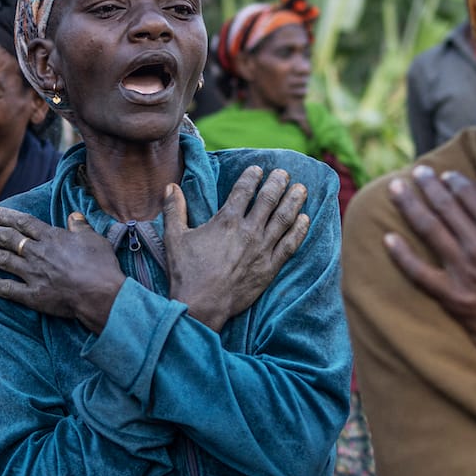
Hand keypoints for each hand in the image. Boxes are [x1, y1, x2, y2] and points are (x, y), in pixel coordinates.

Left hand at [0, 208, 125, 331]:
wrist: (101, 293)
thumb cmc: (101, 265)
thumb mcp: (93, 239)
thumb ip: (80, 226)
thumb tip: (73, 215)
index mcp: (52, 237)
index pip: (24, 223)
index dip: (8, 217)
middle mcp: (37, 253)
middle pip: (8, 239)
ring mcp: (33, 274)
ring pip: (3, 260)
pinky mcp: (33, 295)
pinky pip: (8, 289)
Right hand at [163, 166, 310, 331]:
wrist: (201, 306)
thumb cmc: (186, 272)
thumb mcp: (174, 238)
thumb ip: (174, 210)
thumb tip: (170, 186)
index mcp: (226, 221)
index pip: (244, 190)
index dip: (252, 177)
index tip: (258, 169)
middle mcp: (248, 231)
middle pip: (269, 199)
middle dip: (278, 183)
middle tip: (284, 174)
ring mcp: (261, 250)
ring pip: (284, 219)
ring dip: (294, 201)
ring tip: (301, 189)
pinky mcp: (269, 268)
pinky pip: (290, 245)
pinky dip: (299, 231)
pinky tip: (306, 219)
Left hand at [384, 166, 475, 388]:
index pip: (468, 192)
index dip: (453, 180)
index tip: (444, 174)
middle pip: (444, 205)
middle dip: (427, 185)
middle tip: (415, 172)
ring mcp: (463, 271)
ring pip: (428, 229)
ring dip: (409, 205)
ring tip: (396, 188)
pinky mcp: (454, 297)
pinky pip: (418, 273)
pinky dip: (401, 255)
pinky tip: (388, 238)